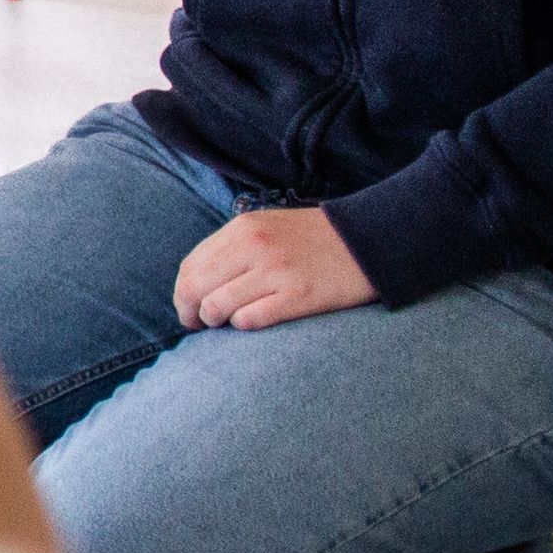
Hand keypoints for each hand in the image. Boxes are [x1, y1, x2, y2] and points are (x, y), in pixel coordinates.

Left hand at [176, 204, 374, 333]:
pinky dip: (244, 325)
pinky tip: (253, 321)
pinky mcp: (299, 296)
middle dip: (190, 312)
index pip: (190, 267)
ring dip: (215, 321)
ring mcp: (277, 271)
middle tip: (198, 323)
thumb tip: (195, 281)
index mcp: (242, 229)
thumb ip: (232, 248)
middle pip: (195, 288)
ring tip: (226, 322)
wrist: (370, 239)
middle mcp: (254, 247)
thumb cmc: (313, 239)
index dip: (182, 293)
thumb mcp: (266, 227)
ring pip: (218, 306)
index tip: (188, 308)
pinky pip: (250, 319)